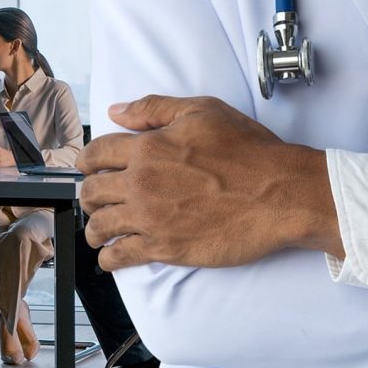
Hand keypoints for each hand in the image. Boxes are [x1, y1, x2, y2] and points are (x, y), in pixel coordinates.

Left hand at [78, 95, 340, 270]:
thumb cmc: (248, 152)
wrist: (279, 194)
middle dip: (90, 195)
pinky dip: (109, 258)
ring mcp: (150, 218)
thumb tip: (116, 111)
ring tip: (100, 231)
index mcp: (147, 148)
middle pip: (92, 192)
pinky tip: (111, 257)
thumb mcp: (202, 112)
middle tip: (97, 200)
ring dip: (95, 228)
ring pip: (100, 226)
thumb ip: (154, 109)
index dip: (88, 161)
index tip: (89, 168)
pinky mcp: (165, 247)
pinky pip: (119, 256)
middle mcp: (141, 183)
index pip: (96, 154)